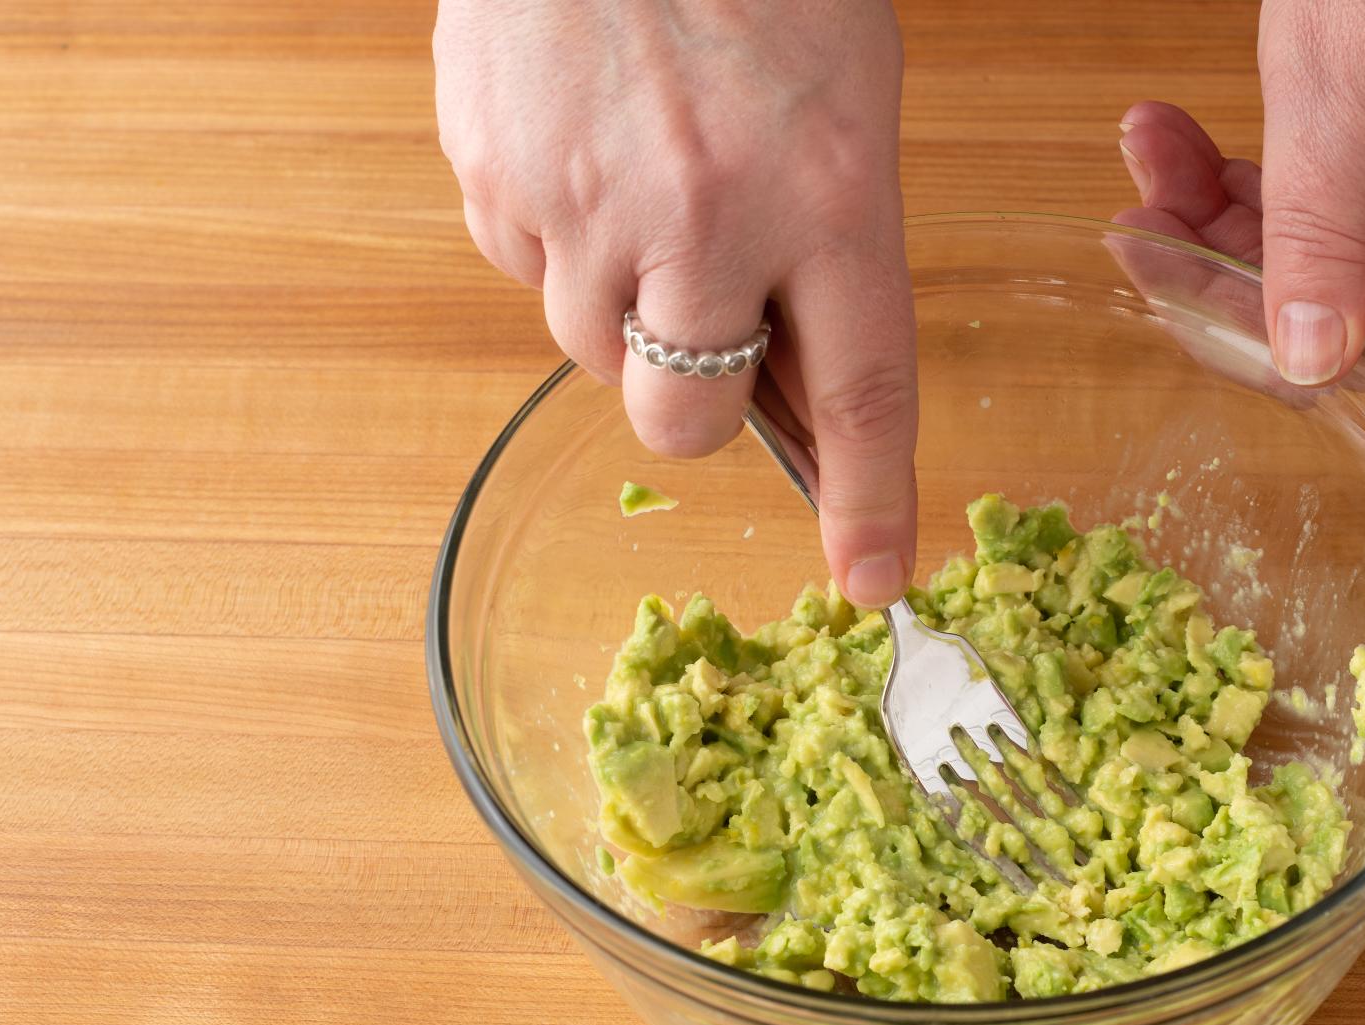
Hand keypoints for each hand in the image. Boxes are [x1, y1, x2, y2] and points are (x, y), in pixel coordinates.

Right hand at [434, 0, 918, 606]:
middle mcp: (707, 219)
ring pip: (596, 359)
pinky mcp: (490, 178)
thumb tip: (803, 391)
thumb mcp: (845, 100)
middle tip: (710, 324)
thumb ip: (831, 246)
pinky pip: (524, 277)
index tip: (874, 584)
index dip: (870, 505)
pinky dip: (556, 245)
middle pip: (689, 425)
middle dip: (702, 405)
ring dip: (626, 314)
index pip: (865, 395)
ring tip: (642, 191)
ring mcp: (584, 204)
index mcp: (829, 192)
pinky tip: (581, 153)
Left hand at [1116, 0, 1364, 574]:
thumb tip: (1308, 367)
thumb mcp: (1341, 81)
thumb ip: (1319, 231)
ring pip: (1320, 280)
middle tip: (1138, 236)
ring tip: (1147, 159)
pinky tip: (1181, 146)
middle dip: (1231, 306)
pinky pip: (1331, 223)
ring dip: (1223, 234)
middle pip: (1347, 347)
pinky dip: (1256, 194)